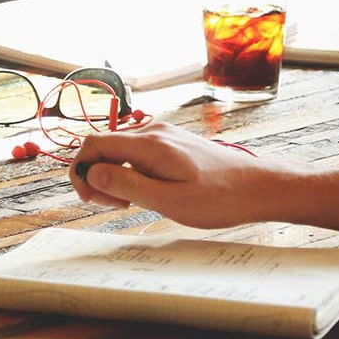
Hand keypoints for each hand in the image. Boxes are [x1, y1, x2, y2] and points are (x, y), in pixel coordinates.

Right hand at [68, 122, 272, 228]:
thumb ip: (127, 185)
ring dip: (115, 176)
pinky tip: (147, 193)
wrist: (258, 186)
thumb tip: (90, 173)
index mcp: (148, 144)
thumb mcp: (169, 200)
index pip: (93, 144)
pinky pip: (136, 153)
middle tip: (116, 207)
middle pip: (104, 147)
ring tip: (133, 204)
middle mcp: (152, 132)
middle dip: (98, 176)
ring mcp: (163, 135)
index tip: (91, 199)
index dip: (81, 171)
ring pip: (119, 151)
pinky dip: (131, 172)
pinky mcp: (171, 143)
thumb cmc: (218, 198)